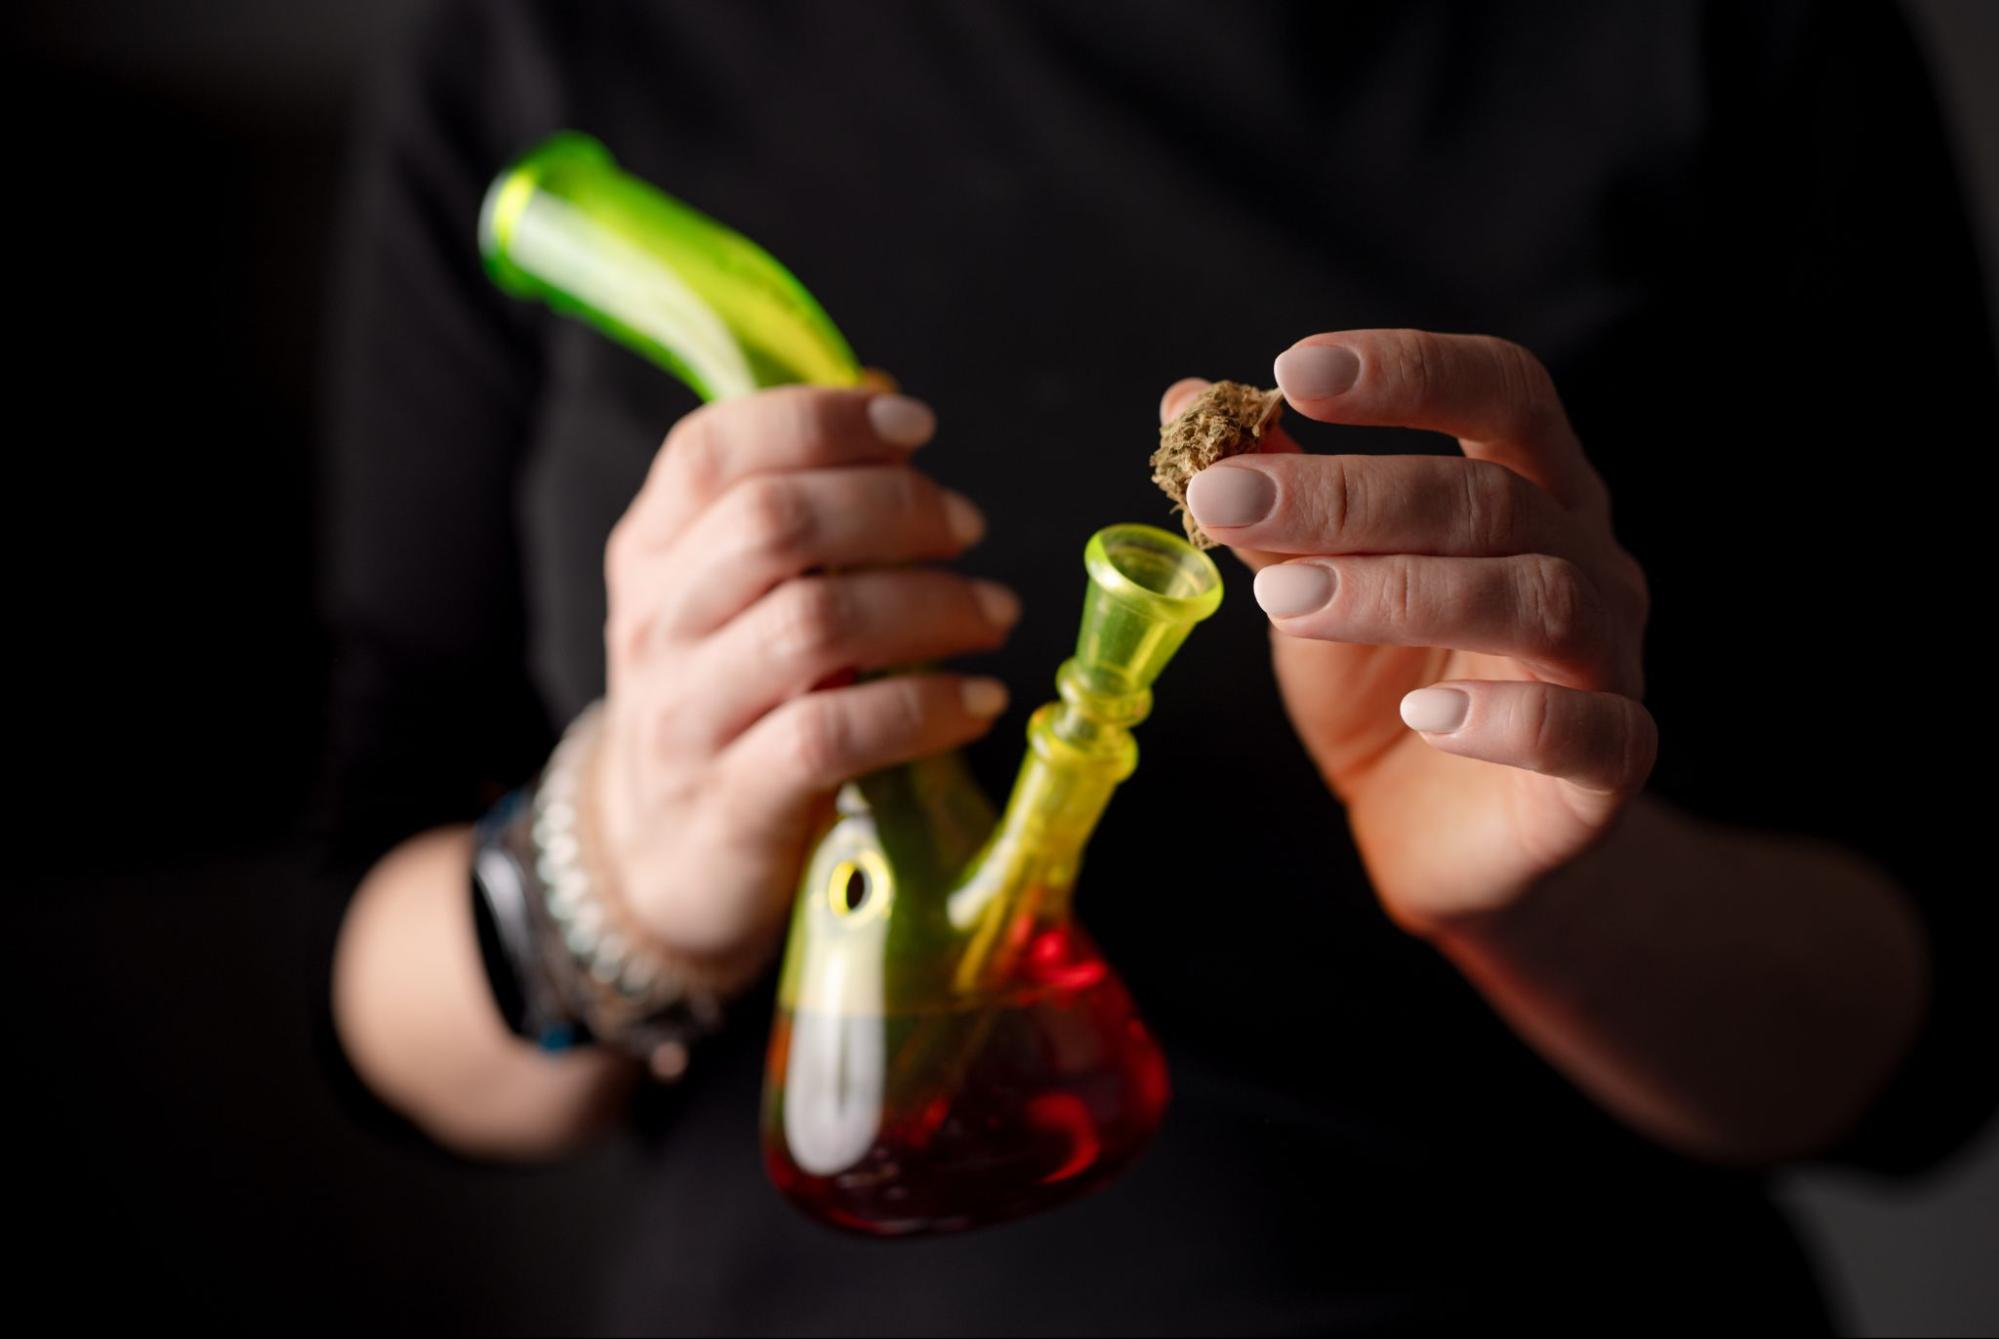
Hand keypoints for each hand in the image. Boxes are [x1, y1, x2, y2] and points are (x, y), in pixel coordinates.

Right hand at [591, 387, 1018, 973]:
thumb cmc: (724, 700)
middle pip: (772, 524)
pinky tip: (980, 701)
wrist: (654, 857)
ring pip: (813, 624)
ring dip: (929, 606)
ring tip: (994, 614)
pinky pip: (837, 735)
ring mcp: (688, 714)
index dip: (822, 419)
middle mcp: (658, 622)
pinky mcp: (735, 799)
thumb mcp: (726, 594)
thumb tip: (886, 394)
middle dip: (893, 508)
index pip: (713, 449)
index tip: (917, 426)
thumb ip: (791, 501)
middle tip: (967, 528)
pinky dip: (926, 708)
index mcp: (652, 549)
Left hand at [1163, 330, 1653, 932]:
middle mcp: (1589, 555)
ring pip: (1537, 599)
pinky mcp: (1612, 765)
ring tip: (1280, 602)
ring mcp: (1610, 658)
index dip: (1410, 369)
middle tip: (1228, 502)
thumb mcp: (1310, 582)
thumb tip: (1185, 403)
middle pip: (1493, 499)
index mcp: (1530, 487)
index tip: (1293, 370)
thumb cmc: (1384, 683)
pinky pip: (1586, 730)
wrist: (1436, 837)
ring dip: (1399, 590)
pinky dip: (1507, 717)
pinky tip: (1424, 712)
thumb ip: (1269, 500)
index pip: (1503, 390)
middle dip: (1350, 494)